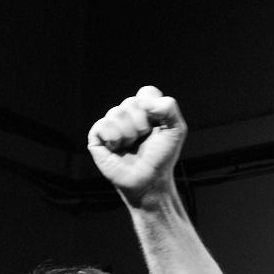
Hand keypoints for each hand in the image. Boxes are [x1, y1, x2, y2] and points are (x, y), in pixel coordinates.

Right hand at [88, 86, 186, 204]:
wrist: (149, 181)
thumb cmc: (161, 158)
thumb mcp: (176, 131)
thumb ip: (169, 108)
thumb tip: (146, 102)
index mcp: (145, 110)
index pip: (146, 92)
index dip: (153, 109)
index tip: (158, 125)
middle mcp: (126, 114)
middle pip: (132, 102)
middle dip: (142, 124)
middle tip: (144, 139)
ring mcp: (111, 124)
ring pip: (117, 113)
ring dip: (129, 134)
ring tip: (131, 145)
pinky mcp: (97, 136)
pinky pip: (103, 125)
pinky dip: (114, 139)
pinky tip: (117, 148)